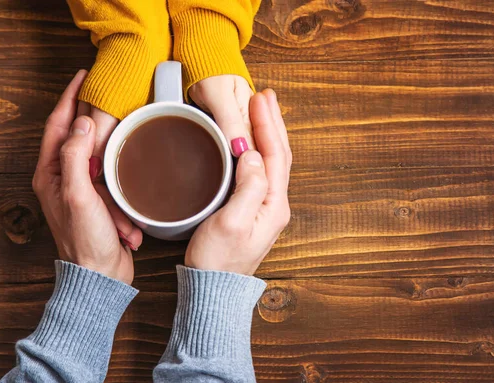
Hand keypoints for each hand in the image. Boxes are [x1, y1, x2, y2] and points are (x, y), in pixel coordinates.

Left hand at [32, 70, 142, 283]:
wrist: (101, 276)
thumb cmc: (85, 241)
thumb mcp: (78, 195)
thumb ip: (76, 158)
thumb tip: (82, 125)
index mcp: (51, 174)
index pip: (57, 126)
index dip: (69, 99)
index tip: (82, 77)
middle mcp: (64, 179)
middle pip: (79, 138)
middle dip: (95, 123)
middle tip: (111, 101)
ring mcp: (84, 190)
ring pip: (101, 160)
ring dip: (115, 166)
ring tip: (124, 159)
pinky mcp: (102, 202)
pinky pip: (116, 183)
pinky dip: (124, 190)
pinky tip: (130, 198)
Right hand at [185, 89, 291, 274]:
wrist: (213, 290)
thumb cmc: (218, 261)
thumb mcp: (232, 222)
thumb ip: (248, 187)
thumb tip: (254, 155)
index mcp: (274, 205)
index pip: (276, 155)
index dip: (268, 125)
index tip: (259, 99)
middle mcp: (275, 205)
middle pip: (280, 154)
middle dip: (273, 123)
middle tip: (265, 95)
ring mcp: (265, 208)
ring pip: (272, 161)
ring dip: (268, 133)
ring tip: (262, 110)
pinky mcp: (252, 210)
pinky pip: (261, 171)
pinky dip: (258, 149)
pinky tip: (250, 142)